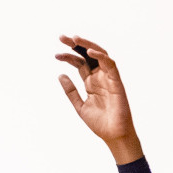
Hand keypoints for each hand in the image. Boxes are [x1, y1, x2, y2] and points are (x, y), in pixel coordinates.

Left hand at [56, 34, 142, 163]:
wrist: (113, 135)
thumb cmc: (99, 123)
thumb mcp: (79, 106)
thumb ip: (70, 91)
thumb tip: (60, 75)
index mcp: (90, 81)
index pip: (79, 63)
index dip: (68, 57)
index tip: (55, 55)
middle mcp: (99, 77)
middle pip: (88, 55)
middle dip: (75, 45)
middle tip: (62, 37)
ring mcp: (108, 78)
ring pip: (100, 55)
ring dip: (87, 46)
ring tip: (74, 39)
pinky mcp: (117, 82)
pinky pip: (110, 65)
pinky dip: (101, 57)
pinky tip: (89, 53)